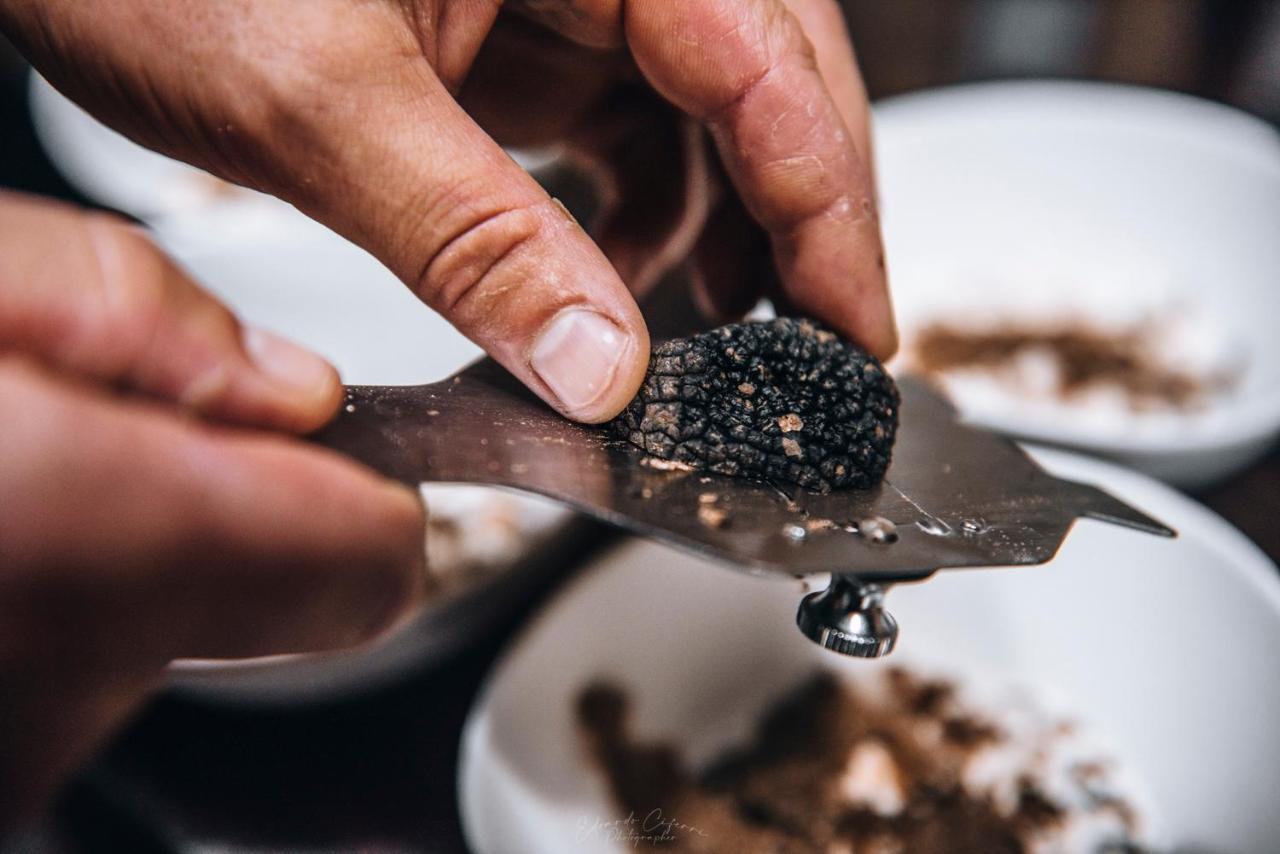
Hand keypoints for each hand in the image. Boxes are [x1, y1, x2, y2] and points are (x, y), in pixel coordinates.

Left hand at [0, 0, 895, 423]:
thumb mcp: (318, 104)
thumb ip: (474, 242)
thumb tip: (597, 367)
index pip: (768, 64)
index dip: (830, 209)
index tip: (857, 328)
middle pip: (767, 84)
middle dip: (796, 225)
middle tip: (811, 353)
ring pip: (705, 117)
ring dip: (721, 236)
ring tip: (717, 348)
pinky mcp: (527, 37)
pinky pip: (630, 130)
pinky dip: (642, 221)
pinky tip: (631, 292)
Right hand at [0, 192, 425, 830]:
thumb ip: (148, 319)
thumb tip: (286, 390)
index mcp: (87, 538)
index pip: (367, 563)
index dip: (367, 498)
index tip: (334, 455)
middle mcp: (59, 687)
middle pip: (272, 600)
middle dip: (221, 511)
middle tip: (92, 433)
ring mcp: (6, 762)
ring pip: (165, 639)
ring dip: (118, 555)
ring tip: (5, 484)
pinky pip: (67, 680)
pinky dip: (44, 607)